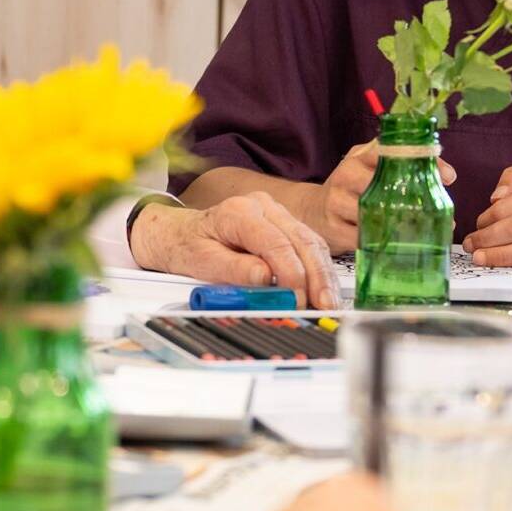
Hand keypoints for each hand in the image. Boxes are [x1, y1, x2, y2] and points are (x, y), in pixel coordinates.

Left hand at [130, 192, 340, 309]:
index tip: (297, 298)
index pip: (275, 242)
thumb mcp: (201, 262)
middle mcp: (263, 206)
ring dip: (323, 274)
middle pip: (301, 240)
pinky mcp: (286, 225)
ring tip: (329, 302)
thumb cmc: (189, 246)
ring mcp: (277, 213)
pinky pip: (309, 246)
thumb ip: (233, 270)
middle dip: (316, 276)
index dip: (291, 273)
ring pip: (311, 242)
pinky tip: (324, 290)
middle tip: (323, 304)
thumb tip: (264, 278)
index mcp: (239, 211)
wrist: (182, 233)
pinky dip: (319, 269)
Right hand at [304, 142, 456, 254]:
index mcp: (359, 156)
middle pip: (383, 184)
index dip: (422, 162)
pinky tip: (393, 244)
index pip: (392, 151)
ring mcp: (336, 200)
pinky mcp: (332, 226)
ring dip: (398, 225)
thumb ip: (407, 167)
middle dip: (413, 200)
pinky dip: (380, 242)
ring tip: (419, 233)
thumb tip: (447, 175)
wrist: (312, 211)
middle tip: (437, 215)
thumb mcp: (372, 170)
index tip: (448, 178)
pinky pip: (361, 237)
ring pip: (372, 213)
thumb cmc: (352, 190)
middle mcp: (346, 174)